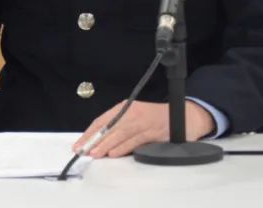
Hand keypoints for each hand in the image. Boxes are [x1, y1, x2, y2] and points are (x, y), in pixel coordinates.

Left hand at [74, 100, 214, 157]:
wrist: (183, 116)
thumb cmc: (154, 117)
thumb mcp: (134, 116)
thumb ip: (118, 125)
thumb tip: (97, 141)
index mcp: (124, 107)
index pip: (101, 120)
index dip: (89, 133)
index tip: (79, 143)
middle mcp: (131, 112)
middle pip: (108, 128)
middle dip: (94, 140)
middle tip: (83, 151)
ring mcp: (142, 122)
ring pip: (119, 135)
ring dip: (106, 145)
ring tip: (95, 154)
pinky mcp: (153, 132)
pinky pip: (134, 141)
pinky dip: (123, 148)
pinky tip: (114, 154)